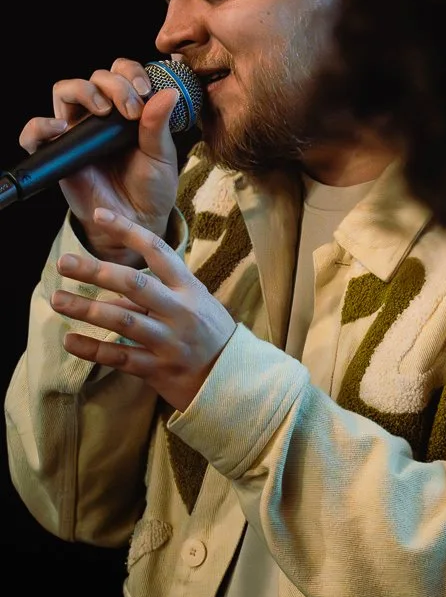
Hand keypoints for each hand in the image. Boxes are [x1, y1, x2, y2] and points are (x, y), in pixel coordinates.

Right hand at [19, 58, 181, 263]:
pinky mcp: (60, 153)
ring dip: (83, 91)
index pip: (120, 72)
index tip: (145, 91)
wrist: (137, 221)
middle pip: (94, 77)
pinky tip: (61, 128)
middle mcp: (99, 115)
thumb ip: (160, 125)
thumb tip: (169, 92)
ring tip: (103, 111)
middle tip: (131, 110)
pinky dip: (40, 126)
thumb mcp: (161, 156)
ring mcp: (77, 131)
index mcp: (126, 109)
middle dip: (114, 85)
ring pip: (64, 91)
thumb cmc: (151, 187)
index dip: (131, 72)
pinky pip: (35, 133)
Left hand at [50, 208, 235, 412]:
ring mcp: (169, 342)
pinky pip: (120, 358)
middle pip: (134, 284)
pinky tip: (70, 340)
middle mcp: (180, 312)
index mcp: (189, 290)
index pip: (157, 251)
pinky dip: (93, 350)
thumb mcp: (196, 306)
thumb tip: (114, 288)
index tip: (100, 215)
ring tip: (57, 300)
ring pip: (122, 321)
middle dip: (96, 271)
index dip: (128, 231)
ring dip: (86, 309)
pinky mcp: (160, 369)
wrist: (237, 380)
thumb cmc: (212, 337)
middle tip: (64, 262)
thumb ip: (159, 294)